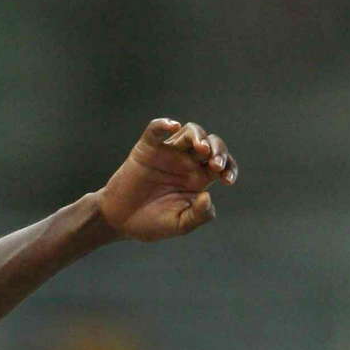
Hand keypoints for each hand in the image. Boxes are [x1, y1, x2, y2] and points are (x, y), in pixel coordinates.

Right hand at [97, 118, 237, 242]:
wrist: (120, 222)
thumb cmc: (151, 223)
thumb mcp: (179, 225)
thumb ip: (198, 215)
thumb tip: (208, 197)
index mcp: (198, 178)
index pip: (221, 163)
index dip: (229, 167)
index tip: (227, 180)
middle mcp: (186, 161)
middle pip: (210, 143)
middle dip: (218, 150)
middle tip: (215, 165)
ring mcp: (167, 152)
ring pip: (189, 131)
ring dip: (198, 136)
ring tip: (201, 149)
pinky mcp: (147, 148)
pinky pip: (156, 130)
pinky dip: (163, 124)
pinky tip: (172, 126)